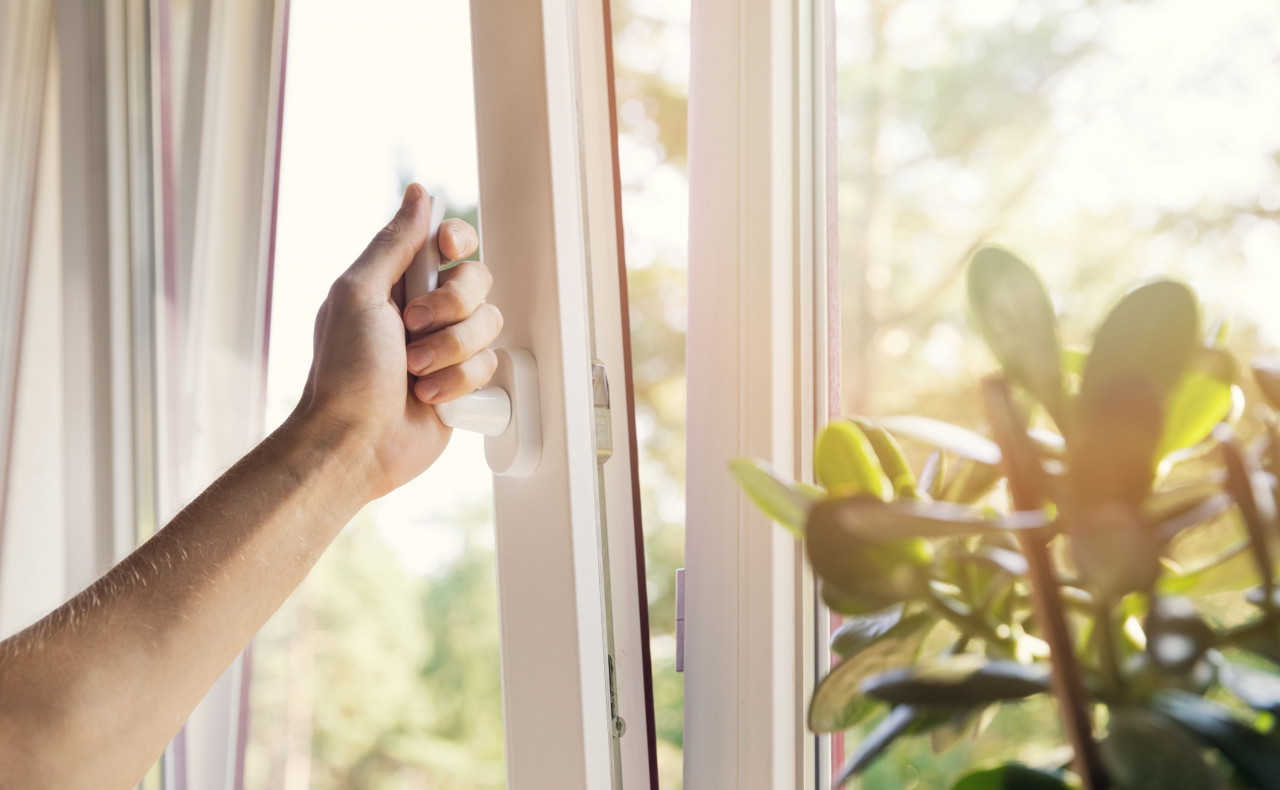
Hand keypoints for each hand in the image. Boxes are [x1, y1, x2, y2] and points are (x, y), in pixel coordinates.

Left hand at [295, 183, 500, 498]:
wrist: (356, 442)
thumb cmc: (345, 372)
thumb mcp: (358, 294)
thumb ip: (394, 243)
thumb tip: (419, 194)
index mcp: (397, 282)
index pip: (448, 241)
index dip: (457, 242)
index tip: (447, 251)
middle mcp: (425, 311)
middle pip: (477, 281)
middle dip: (450, 307)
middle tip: (412, 328)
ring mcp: (446, 347)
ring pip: (489, 325)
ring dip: (451, 350)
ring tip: (414, 372)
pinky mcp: (463, 383)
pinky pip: (490, 366)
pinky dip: (458, 382)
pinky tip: (428, 396)